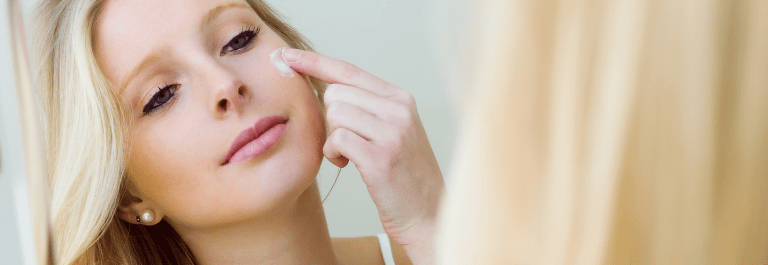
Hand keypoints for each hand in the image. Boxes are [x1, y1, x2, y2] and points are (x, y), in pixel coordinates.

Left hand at [283, 49, 444, 263]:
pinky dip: (333, 152)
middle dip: (330, 120)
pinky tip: (346, 165)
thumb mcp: (393, 131)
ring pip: (334, 114)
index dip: (314, 62)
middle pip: (335, 93)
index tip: (287, 56)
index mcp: (400, 98)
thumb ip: (367, 108)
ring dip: (332, 138)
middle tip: (345, 143)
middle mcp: (399, 109)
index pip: (348, 70)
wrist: (430, 213)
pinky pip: (337, 139)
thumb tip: (326, 90)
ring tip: (349, 156)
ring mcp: (392, 132)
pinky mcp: (380, 157)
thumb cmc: (404, 175)